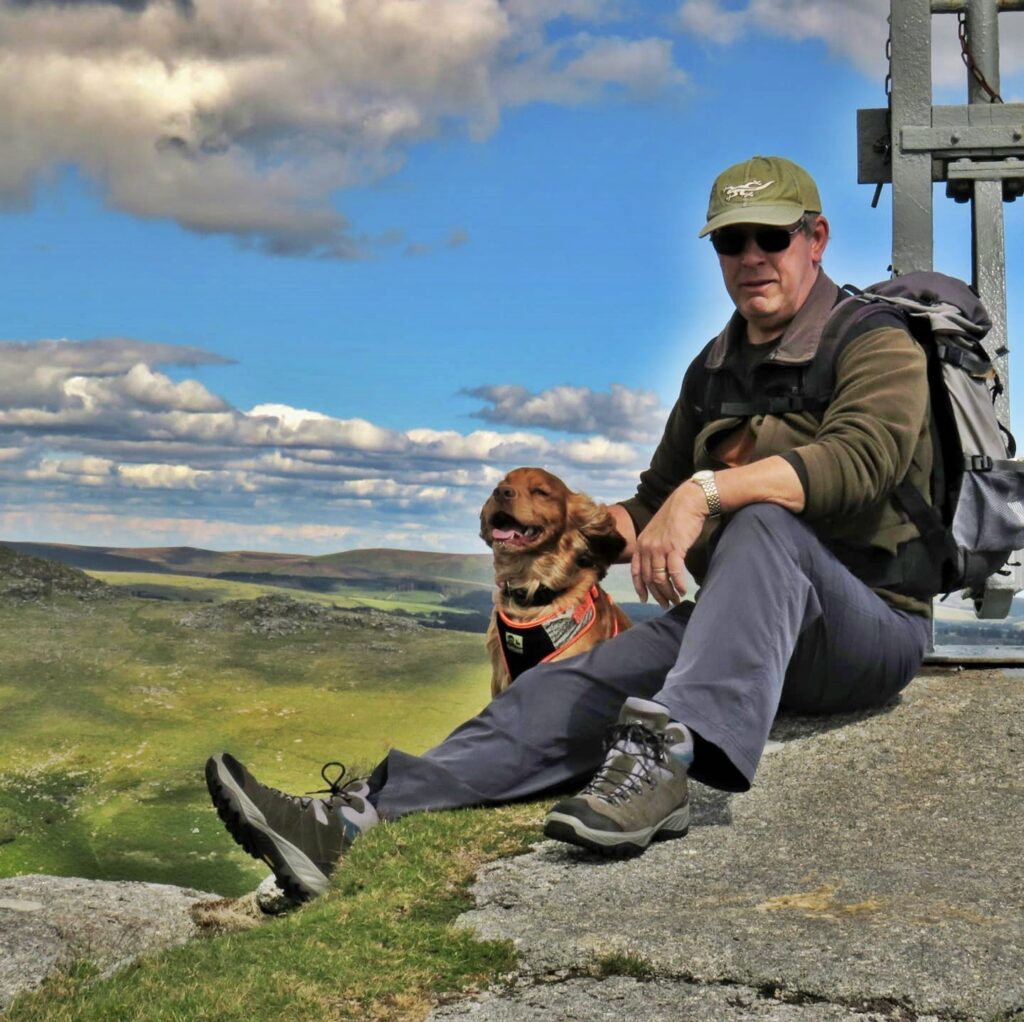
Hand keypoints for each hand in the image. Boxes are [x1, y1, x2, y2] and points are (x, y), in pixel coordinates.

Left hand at [631, 482, 707, 607]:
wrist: (688, 501)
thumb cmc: (676, 516)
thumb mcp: (657, 531)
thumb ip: (654, 546)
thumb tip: (658, 564)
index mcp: (641, 544)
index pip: (636, 571)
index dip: (640, 587)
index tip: (644, 599)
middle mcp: (647, 547)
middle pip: (649, 579)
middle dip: (656, 594)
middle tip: (665, 604)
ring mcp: (659, 548)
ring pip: (660, 578)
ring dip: (668, 593)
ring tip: (675, 600)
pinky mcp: (674, 548)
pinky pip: (674, 572)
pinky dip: (678, 584)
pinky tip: (683, 590)